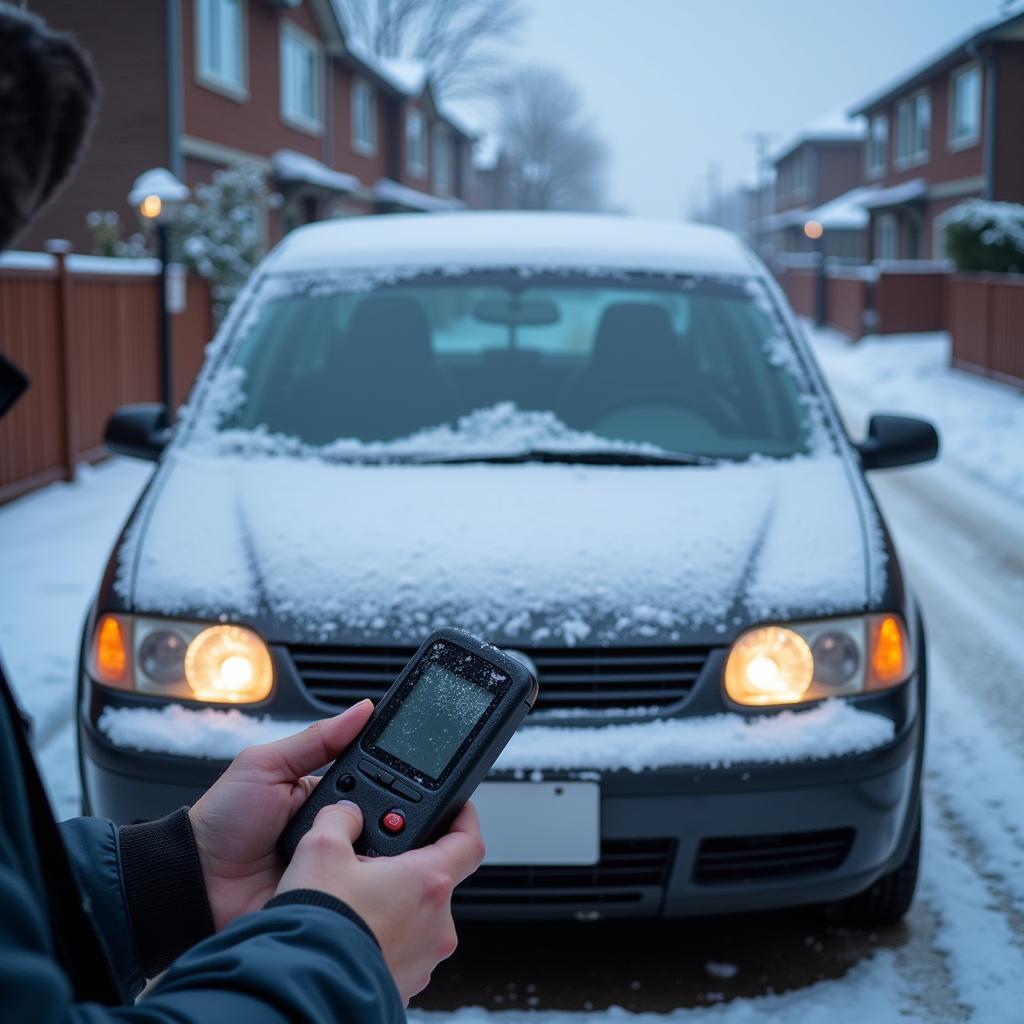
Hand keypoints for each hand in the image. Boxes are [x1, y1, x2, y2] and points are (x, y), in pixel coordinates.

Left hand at [188, 699, 374, 930]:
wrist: (197, 883)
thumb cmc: (224, 820)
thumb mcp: (267, 765)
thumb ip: (316, 739)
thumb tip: (362, 709)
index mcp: (324, 790)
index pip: (373, 776)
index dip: (391, 771)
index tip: (412, 764)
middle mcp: (335, 826)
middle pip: (383, 813)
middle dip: (387, 812)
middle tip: (373, 812)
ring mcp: (335, 863)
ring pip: (379, 850)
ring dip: (378, 846)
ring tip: (368, 844)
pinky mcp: (331, 894)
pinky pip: (360, 887)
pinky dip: (366, 881)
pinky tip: (368, 875)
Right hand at [276, 799, 484, 1003]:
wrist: (305, 989)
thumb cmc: (321, 927)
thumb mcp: (321, 850)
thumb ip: (340, 819)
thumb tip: (346, 814)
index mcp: (429, 882)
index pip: (469, 841)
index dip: (465, 819)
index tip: (458, 810)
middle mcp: (436, 923)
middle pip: (433, 880)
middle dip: (405, 869)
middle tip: (370, 864)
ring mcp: (424, 958)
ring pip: (417, 917)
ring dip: (393, 905)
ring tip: (353, 902)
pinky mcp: (406, 983)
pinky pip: (403, 949)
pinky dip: (384, 936)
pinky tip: (352, 933)